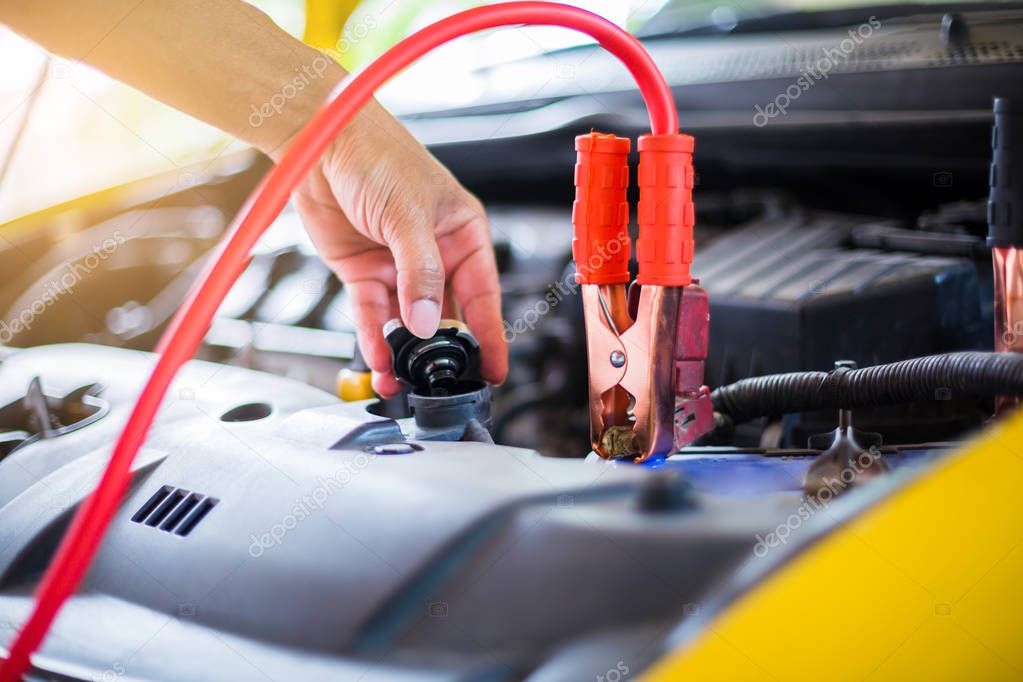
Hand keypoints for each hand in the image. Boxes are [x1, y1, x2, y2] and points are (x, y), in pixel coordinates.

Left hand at [288, 101, 507, 395]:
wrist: (320, 140)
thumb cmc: (377, 156)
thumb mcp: (408, 215)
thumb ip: (420, 272)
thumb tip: (429, 323)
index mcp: (462, 233)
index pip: (484, 293)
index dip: (490, 334)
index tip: (494, 370)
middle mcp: (434, 253)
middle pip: (445, 314)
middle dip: (442, 352)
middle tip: (442, 384)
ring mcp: (398, 266)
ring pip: (407, 322)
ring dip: (403, 354)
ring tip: (400, 383)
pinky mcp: (364, 273)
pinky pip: (373, 315)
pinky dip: (374, 339)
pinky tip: (378, 360)